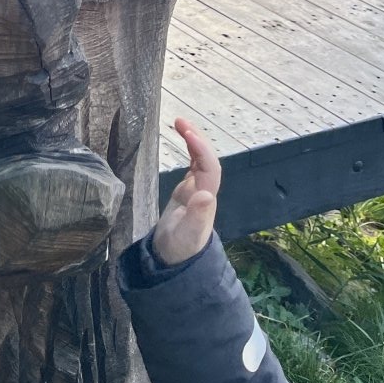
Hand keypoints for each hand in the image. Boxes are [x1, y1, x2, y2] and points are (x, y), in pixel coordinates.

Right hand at [152, 117, 219, 265]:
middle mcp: (204, 191)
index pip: (209, 167)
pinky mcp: (188, 191)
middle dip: (197, 138)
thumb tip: (207, 195)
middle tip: (179, 121)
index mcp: (204, 199)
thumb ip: (196, 218)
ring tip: (179, 123)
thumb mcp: (185, 236)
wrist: (173, 261)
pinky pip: (193, 164)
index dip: (201, 149)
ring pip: (201, 159)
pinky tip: (184, 138)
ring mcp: (196, 189)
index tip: (187, 133)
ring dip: (194, 140)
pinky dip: (190, 149)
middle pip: (207, 159)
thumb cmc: (178, 249)